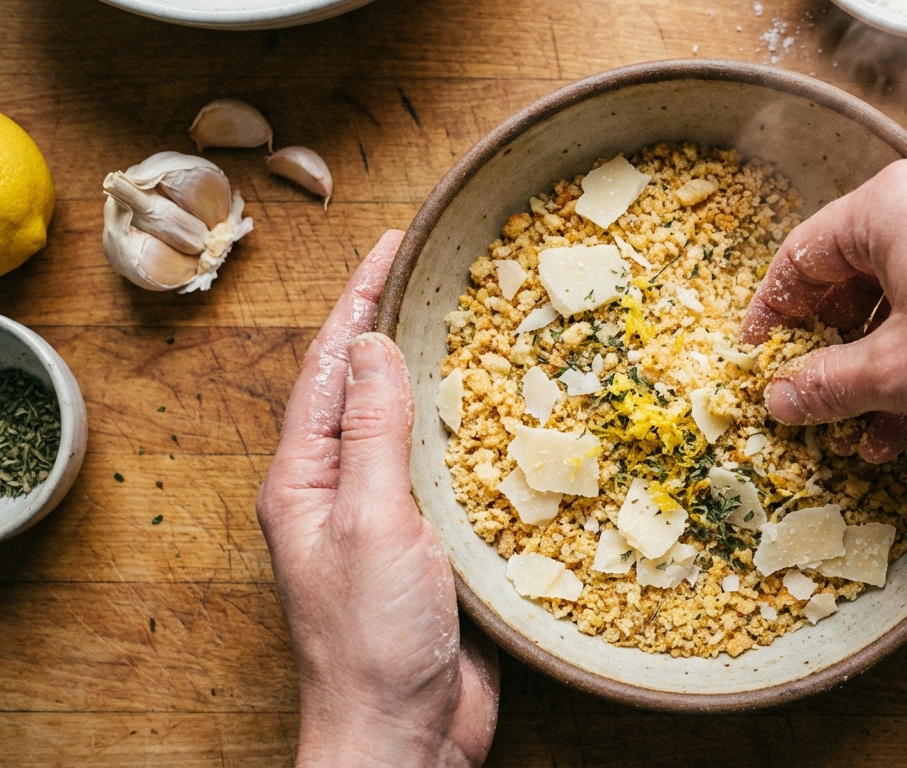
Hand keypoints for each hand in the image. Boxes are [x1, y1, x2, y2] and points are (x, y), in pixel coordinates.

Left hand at [257, 230, 498, 766]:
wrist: (401, 736)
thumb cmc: (371, 639)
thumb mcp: (370, 521)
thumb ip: (372, 432)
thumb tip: (374, 344)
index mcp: (306, 476)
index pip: (332, 365)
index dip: (360, 298)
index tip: (396, 244)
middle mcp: (341, 488)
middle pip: (368, 386)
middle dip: (398, 323)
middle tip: (445, 269)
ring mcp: (387, 518)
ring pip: (412, 426)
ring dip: (441, 374)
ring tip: (481, 323)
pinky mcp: (432, 547)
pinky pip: (449, 472)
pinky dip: (475, 435)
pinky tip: (510, 415)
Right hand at [742, 153, 906, 452]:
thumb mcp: (899, 375)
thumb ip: (826, 384)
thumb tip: (779, 398)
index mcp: (895, 202)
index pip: (805, 252)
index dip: (773, 311)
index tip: (758, 357)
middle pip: (861, 267)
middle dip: (836, 343)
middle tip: (818, 393)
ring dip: (887, 359)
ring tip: (873, 428)